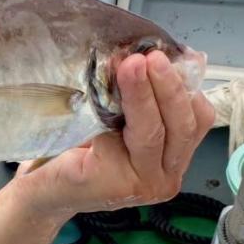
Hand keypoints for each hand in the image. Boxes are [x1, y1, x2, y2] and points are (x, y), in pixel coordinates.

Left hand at [17, 50, 215, 218]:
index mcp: (173, 157)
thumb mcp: (119, 122)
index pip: (198, 120)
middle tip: (152, 57)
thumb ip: (140, 100)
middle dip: (169, 87)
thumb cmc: (81, 152)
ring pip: (153, 134)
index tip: (166, 56)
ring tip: (131, 65)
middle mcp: (166, 176)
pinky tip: (99, 94)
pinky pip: (117, 143)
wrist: (46, 187)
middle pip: (182, 127)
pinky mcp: (114, 184)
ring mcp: (144, 185)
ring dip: (143, 95)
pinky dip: (111, 115)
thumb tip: (153, 56)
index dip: (185, 86)